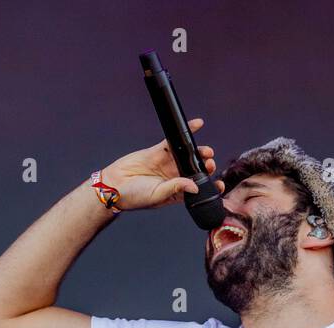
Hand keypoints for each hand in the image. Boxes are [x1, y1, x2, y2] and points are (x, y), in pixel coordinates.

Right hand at [98, 117, 223, 211]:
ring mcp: (167, 164)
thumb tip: (194, 186)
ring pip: (188, 156)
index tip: (219, 185)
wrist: (114, 184)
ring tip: (207, 152)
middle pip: (195, 170)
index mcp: (176, 193)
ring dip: (199, 152)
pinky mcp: (159, 151)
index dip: (210, 188)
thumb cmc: (134, 196)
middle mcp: (174, 178)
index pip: (197, 190)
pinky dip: (186, 132)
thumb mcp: (157, 195)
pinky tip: (197, 124)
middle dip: (206, 167)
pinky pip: (175, 141)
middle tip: (210, 165)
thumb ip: (175, 189)